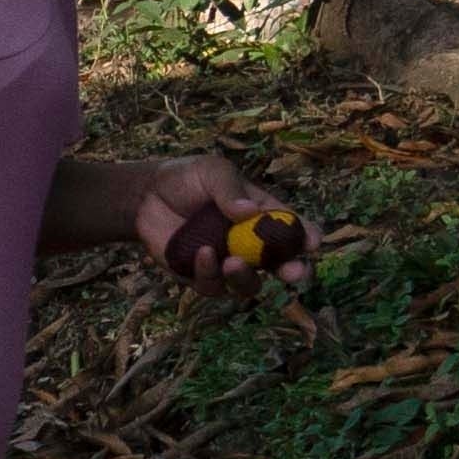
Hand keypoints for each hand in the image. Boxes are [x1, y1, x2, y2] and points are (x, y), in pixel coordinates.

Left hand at [133, 155, 314, 291]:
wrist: (144, 195)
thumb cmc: (186, 178)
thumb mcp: (212, 171)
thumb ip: (229, 189)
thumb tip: (248, 211)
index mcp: (263, 216)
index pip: (294, 230)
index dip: (308, 238)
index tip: (313, 243)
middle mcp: (250, 245)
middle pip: (281, 266)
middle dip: (292, 271)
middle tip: (293, 272)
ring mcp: (227, 263)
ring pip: (249, 285)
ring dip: (245, 277)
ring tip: (233, 262)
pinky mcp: (200, 277)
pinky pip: (213, 286)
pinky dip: (209, 274)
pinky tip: (202, 254)